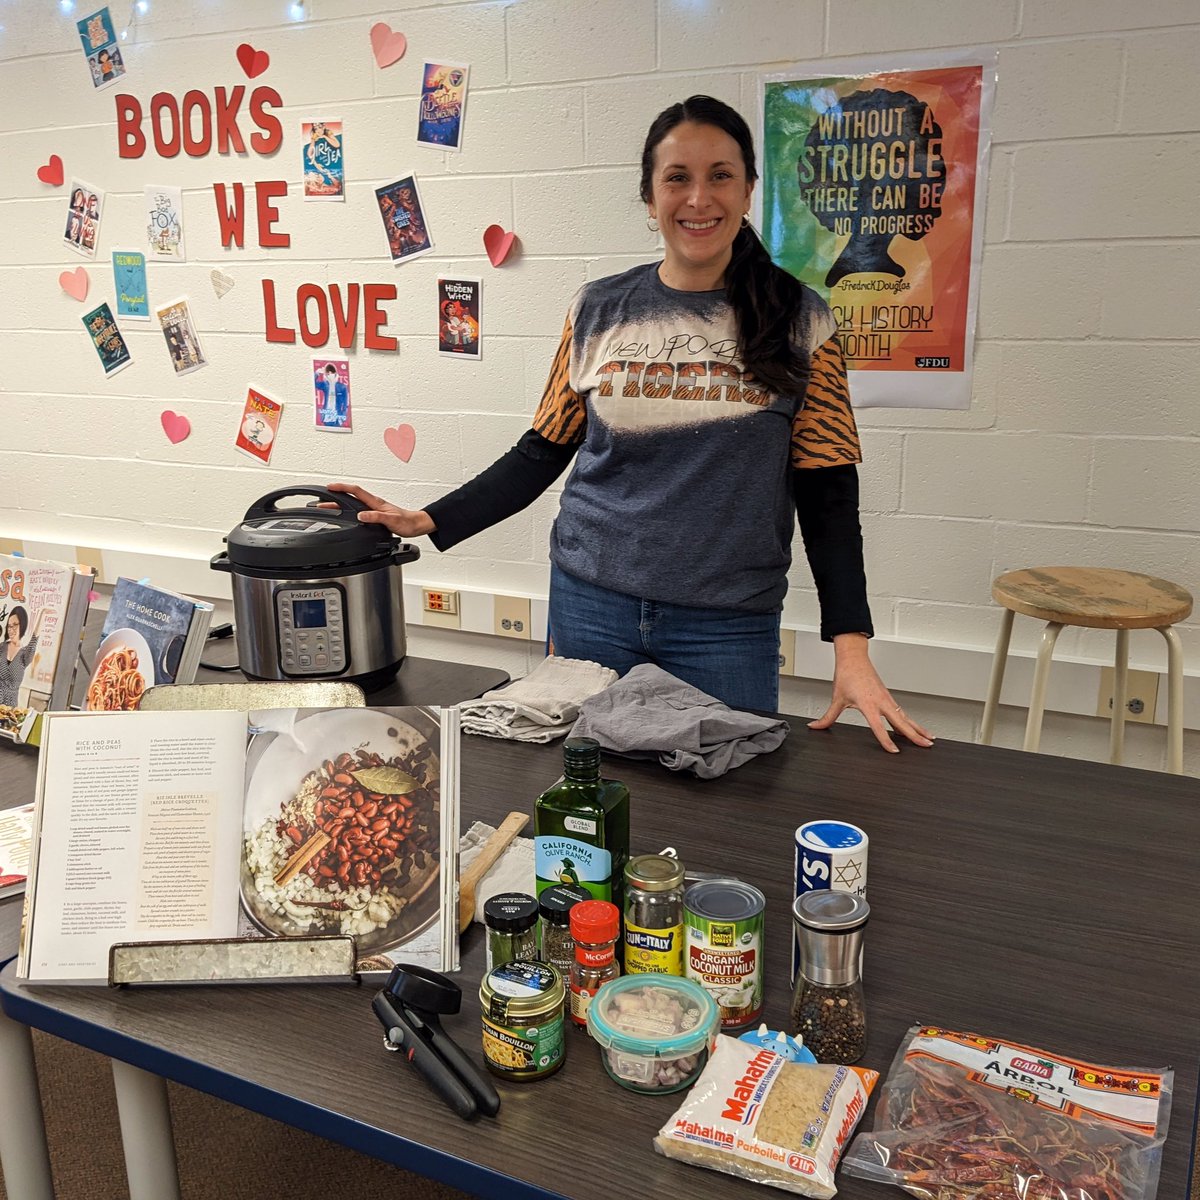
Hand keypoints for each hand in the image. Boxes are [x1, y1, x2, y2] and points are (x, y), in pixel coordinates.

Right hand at [324, 482, 435, 537]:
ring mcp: (374, 509)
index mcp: (375, 502)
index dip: (342, 488)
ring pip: (353, 504)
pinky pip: (358, 510)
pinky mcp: (376, 515)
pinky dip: (349, 510)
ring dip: (340, 504)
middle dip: (335, 497)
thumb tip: (361, 515)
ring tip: (328, 507)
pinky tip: (345, 515)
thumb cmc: (407, 522)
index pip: (355, 491)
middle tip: (321, 500)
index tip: (330, 487)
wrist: (416, 525)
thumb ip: (376, 517)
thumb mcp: (391, 520)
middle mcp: (373, 504)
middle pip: (350, 497)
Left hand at [808, 633, 933, 753]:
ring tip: (929, 739)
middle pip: (901, 722)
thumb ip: (827, 717)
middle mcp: (881, 701)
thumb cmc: (847, 675)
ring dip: (917, 728)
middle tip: (926, 745)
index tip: (894, 751)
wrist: (854, 658)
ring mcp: (887, 699)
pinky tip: (914, 728)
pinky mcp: (888, 697)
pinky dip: (910, 721)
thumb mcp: (836, 698)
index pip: (878, 726)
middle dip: (915, 735)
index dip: (886, 740)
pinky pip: (901, 712)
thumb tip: (815, 726)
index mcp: (867, 703)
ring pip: (905, 717)